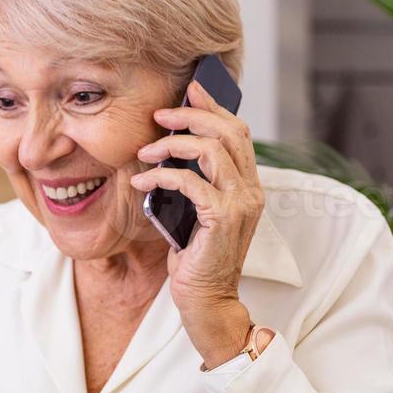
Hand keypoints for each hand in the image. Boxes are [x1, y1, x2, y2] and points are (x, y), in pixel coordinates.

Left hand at [130, 79, 263, 366]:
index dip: (214, 107)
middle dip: (191, 116)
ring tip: (145, 151)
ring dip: (172, 144)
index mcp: (248, 185)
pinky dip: (161, 176)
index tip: (189, 91)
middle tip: (159, 116)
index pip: (238, 132)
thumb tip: (168, 147)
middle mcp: (251, 191)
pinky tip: (142, 181)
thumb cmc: (197, 257)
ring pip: (210, 150)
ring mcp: (240, 204)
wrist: (207, 301)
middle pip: (228, 132)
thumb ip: (195, 182)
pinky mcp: (222, 219)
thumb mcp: (196, 211)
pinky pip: (190, 182)